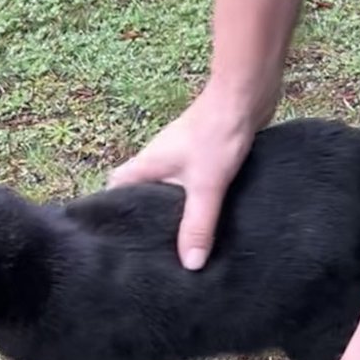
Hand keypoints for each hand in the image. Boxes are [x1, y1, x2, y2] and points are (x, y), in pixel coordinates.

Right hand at [108, 84, 263, 268]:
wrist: (246, 95)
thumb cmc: (217, 133)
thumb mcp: (205, 186)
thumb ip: (197, 225)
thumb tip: (190, 264)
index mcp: (147, 166)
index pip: (115, 188)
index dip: (112, 210)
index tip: (118, 237)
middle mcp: (159, 162)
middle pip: (143, 194)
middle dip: (148, 219)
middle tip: (155, 251)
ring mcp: (182, 158)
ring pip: (171, 191)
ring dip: (177, 212)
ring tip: (183, 243)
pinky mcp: (204, 157)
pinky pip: (194, 185)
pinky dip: (198, 201)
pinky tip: (212, 219)